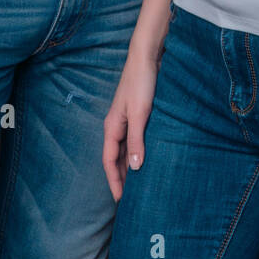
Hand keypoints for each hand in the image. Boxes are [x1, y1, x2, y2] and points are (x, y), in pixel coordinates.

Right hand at [102, 49, 158, 200]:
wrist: (148, 57)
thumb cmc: (141, 83)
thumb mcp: (140, 113)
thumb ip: (137, 140)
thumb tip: (135, 168)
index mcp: (112, 127)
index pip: (109, 161)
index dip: (114, 181)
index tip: (120, 201)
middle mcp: (117, 126)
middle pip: (117, 159)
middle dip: (121, 178)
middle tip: (131, 200)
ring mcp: (128, 121)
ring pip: (127, 151)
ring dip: (131, 167)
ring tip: (139, 186)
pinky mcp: (139, 115)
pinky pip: (136, 141)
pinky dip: (139, 153)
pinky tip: (148, 160)